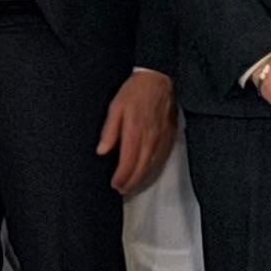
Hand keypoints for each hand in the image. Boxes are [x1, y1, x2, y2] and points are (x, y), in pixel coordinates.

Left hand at [98, 68, 179, 193]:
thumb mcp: (115, 107)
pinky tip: (146, 173)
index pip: (128, 162)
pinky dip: (152, 169)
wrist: (159, 81)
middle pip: (141, 168)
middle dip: (131, 182)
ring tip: (131, 186)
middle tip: (121, 190)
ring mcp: (161, 139)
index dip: (122, 177)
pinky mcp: (169, 137)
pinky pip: (161, 158)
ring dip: (141, 179)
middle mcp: (150, 138)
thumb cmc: (135, 92)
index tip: (115, 184)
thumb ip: (109, 130)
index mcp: (135, 131)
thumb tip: (102, 151)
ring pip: (152, 166)